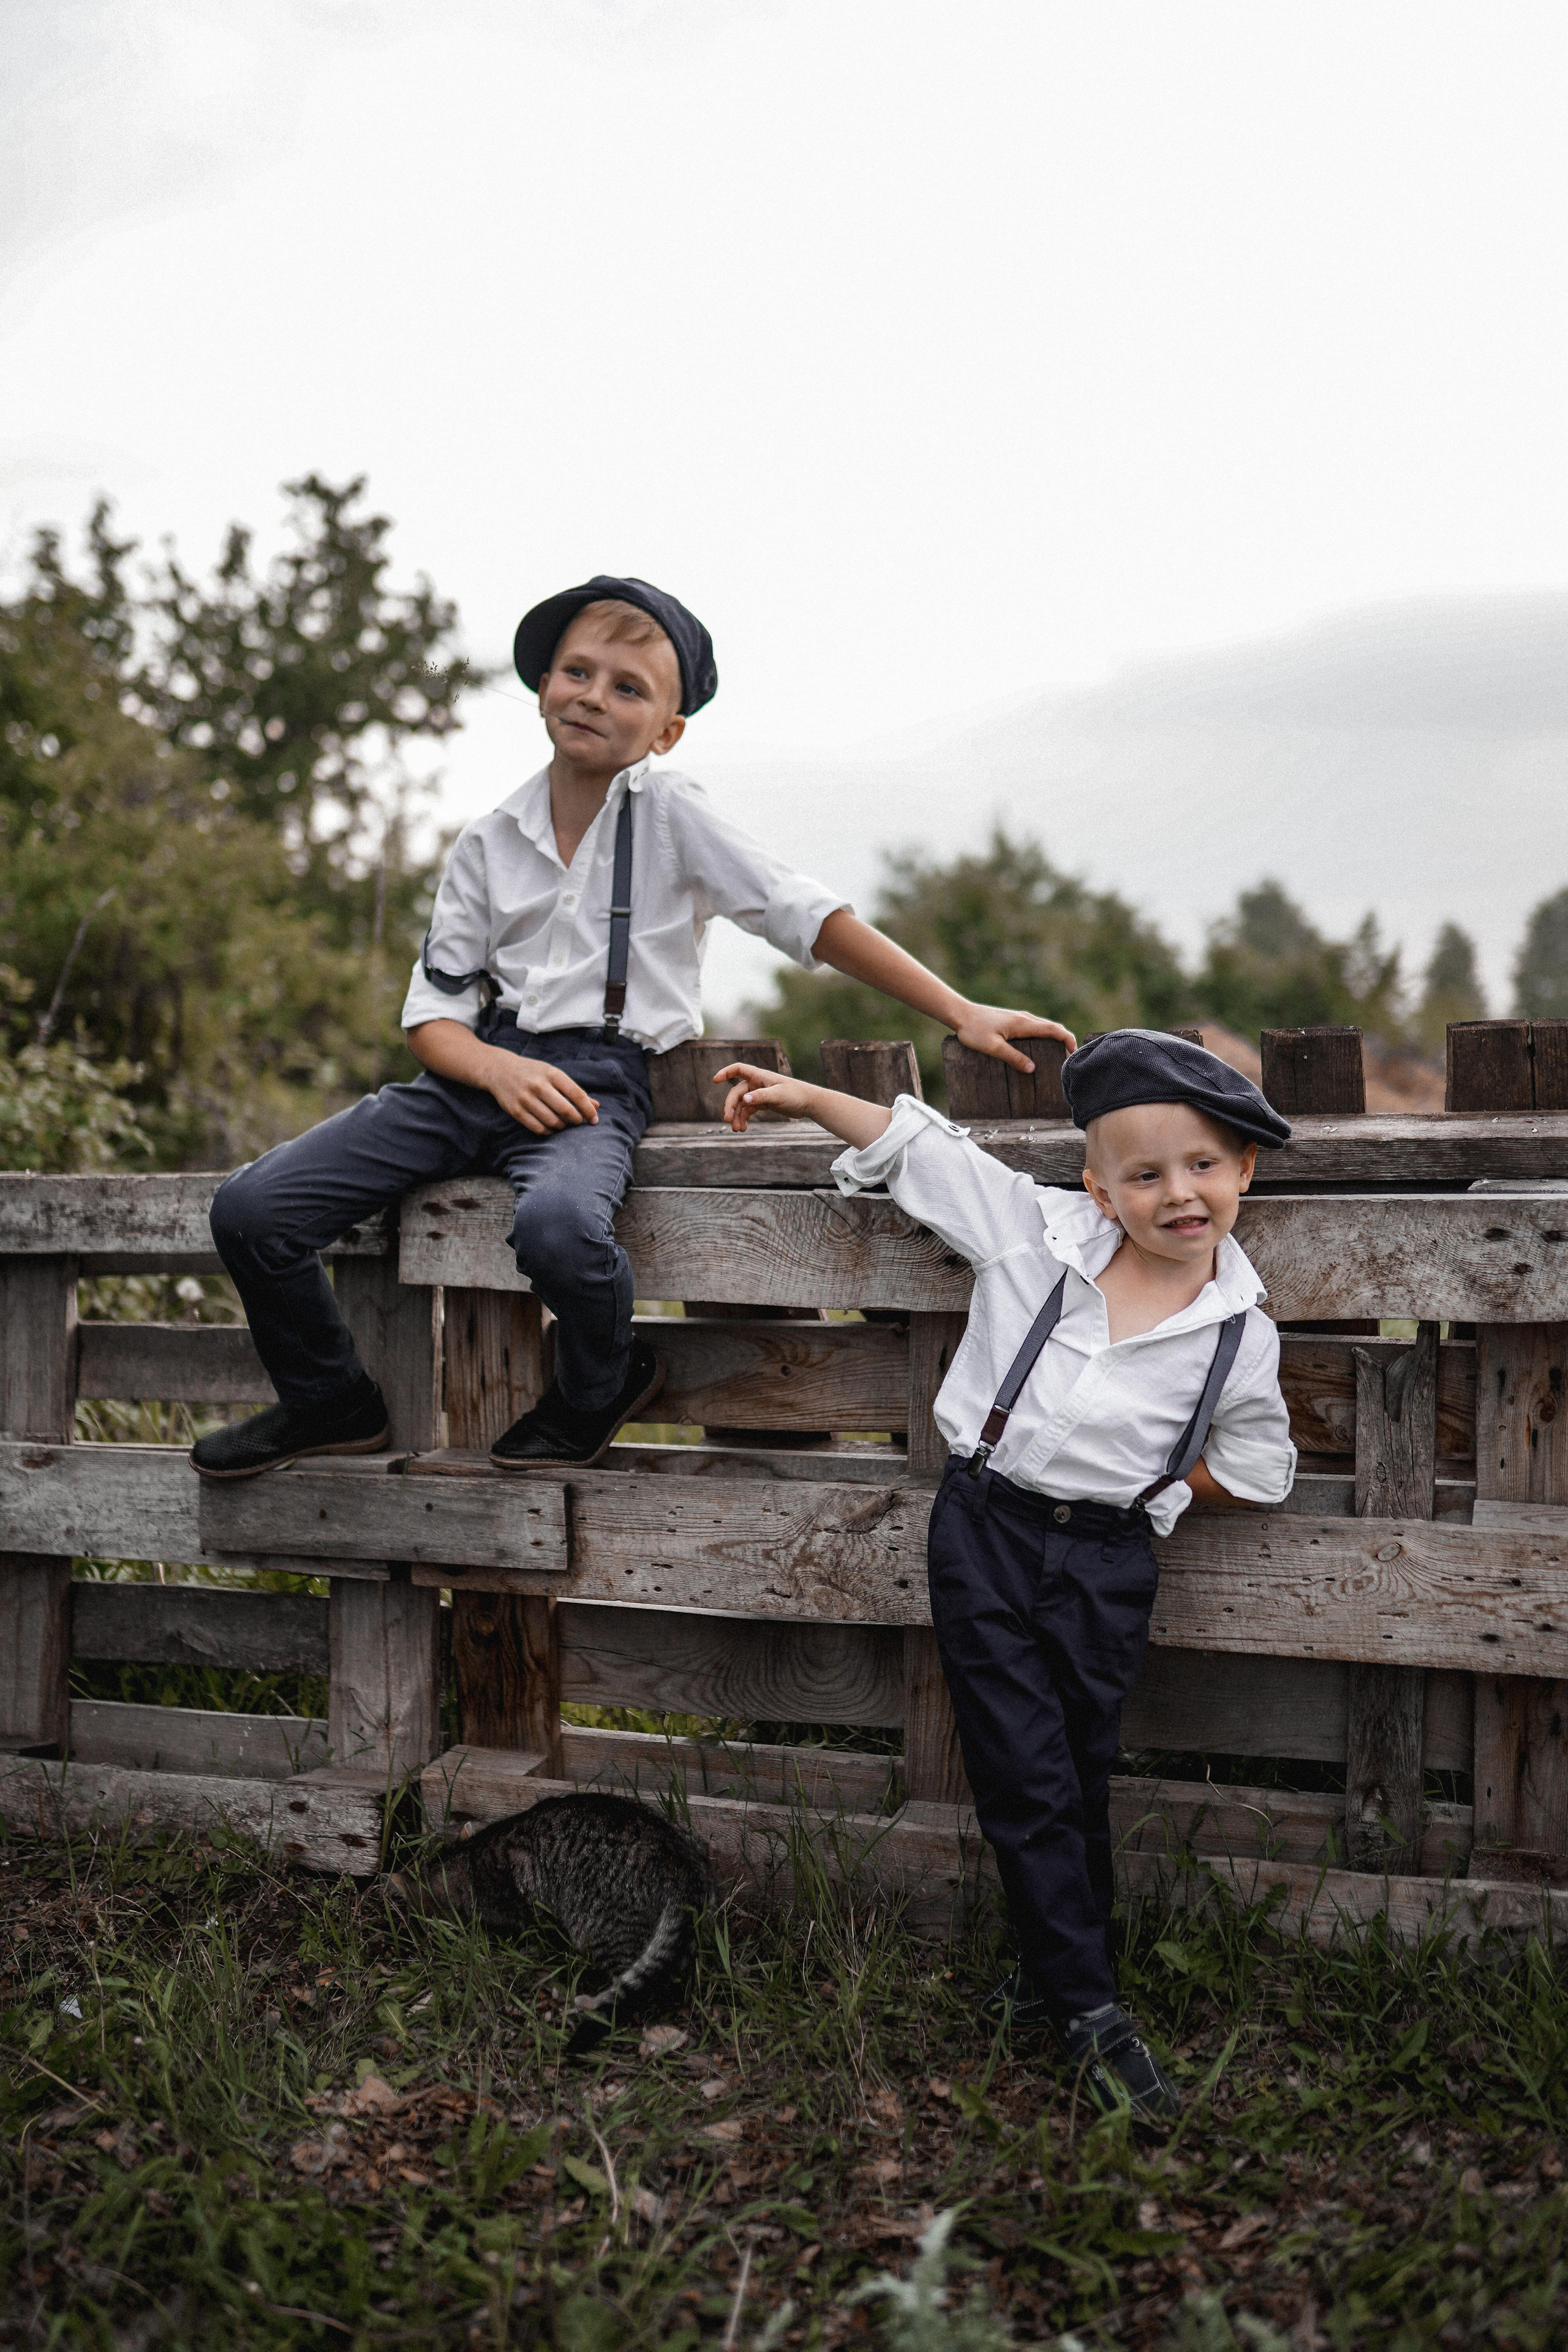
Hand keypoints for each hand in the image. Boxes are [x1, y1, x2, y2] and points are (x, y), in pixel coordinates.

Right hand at [486, 1051, 599, 1133]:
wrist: (500, 1070)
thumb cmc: (533, 1073)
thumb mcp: (553, 1074)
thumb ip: (574, 1090)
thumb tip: (596, 1106)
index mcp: (552, 1074)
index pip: (577, 1094)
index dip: (588, 1110)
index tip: (594, 1119)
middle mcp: (539, 1085)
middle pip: (566, 1110)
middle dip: (576, 1120)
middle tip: (578, 1122)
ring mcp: (525, 1099)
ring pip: (552, 1122)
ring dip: (563, 1127)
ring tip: (564, 1124)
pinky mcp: (516, 1111)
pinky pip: (538, 1128)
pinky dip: (549, 1132)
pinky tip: (552, 1128)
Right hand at [714, 1062, 812, 1132]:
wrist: (808, 1103)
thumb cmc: (795, 1094)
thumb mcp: (778, 1095)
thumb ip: (761, 1096)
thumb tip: (744, 1099)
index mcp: (759, 1076)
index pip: (738, 1069)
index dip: (725, 1072)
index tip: (715, 1080)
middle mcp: (756, 1084)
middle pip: (736, 1093)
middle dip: (730, 1106)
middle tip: (728, 1120)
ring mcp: (759, 1094)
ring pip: (741, 1104)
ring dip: (737, 1116)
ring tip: (737, 1130)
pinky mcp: (763, 1103)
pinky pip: (748, 1111)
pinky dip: (744, 1119)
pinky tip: (744, 1128)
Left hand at [952, 1003, 1076, 1071]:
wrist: (960, 1014)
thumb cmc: (974, 1030)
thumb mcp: (993, 1047)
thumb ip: (1013, 1057)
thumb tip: (1032, 1069)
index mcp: (1023, 1024)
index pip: (1054, 1029)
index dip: (1068, 1040)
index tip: (1074, 1052)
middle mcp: (1025, 1018)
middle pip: (1052, 1027)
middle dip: (1065, 1040)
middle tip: (1069, 1058)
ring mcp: (1019, 1017)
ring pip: (1044, 1026)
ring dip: (1055, 1038)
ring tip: (1058, 1055)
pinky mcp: (1013, 1020)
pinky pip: (1035, 1027)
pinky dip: (1045, 1035)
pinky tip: (1040, 1047)